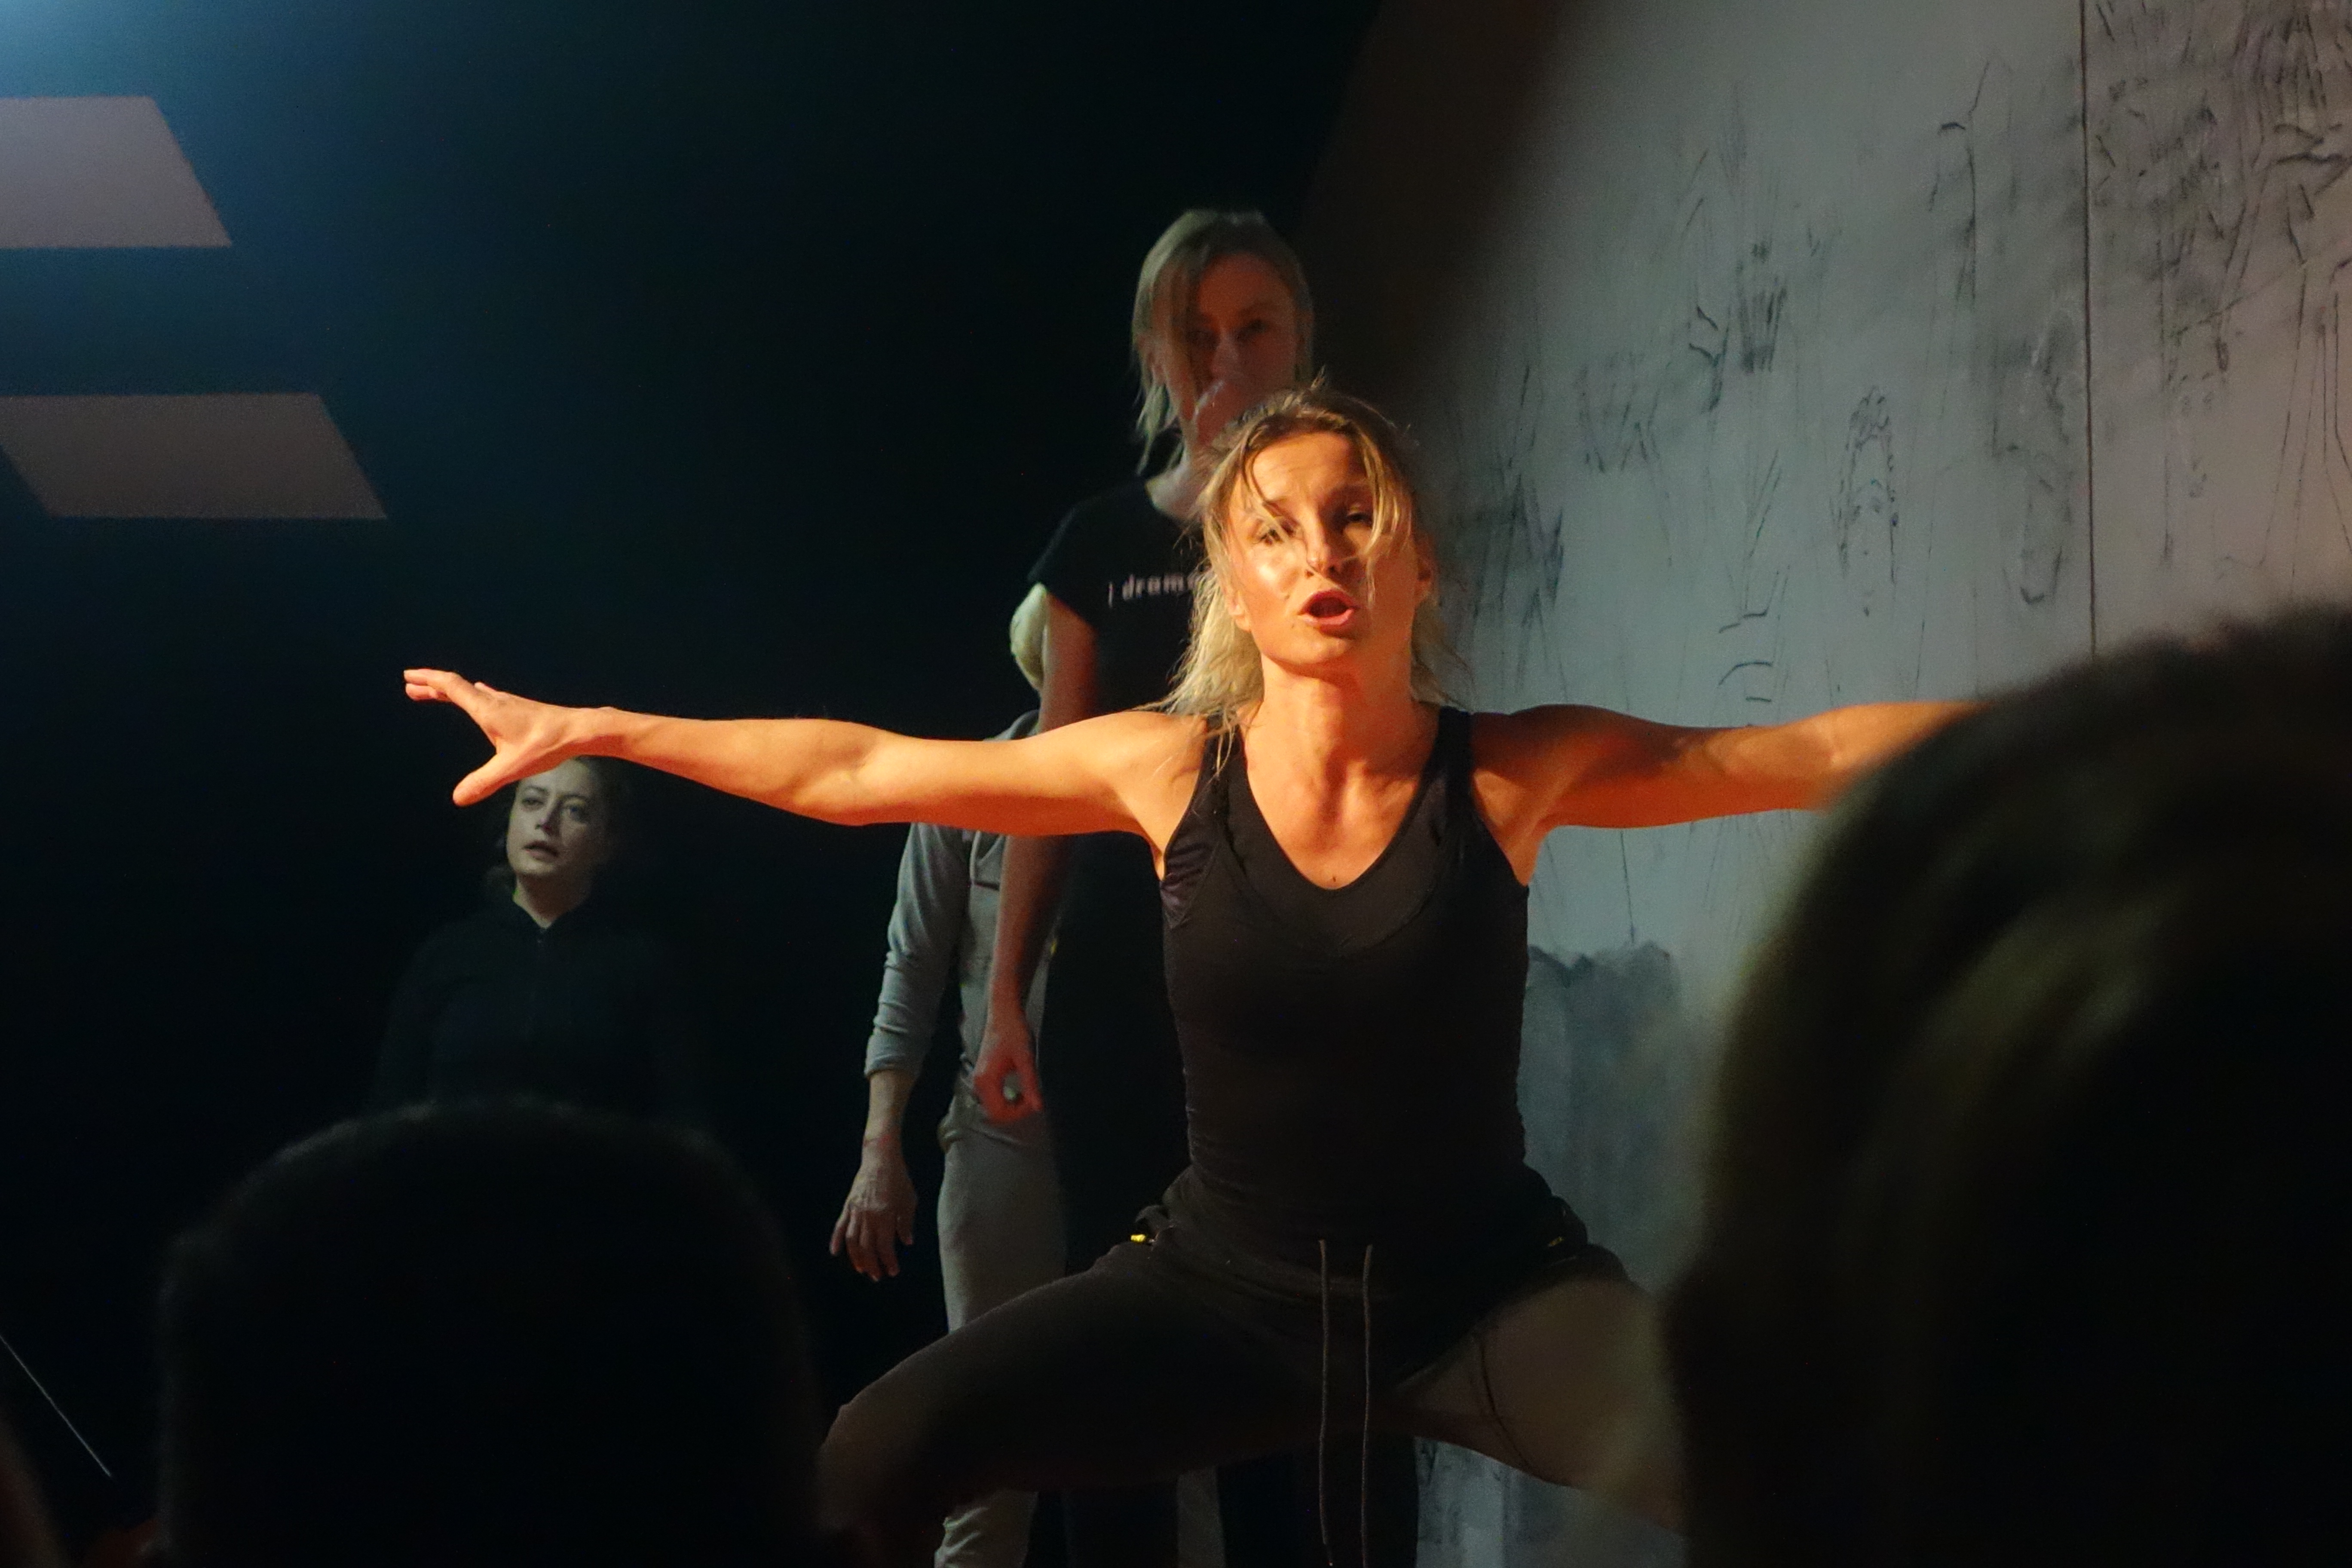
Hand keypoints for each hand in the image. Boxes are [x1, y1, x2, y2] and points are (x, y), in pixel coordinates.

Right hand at [403, 668, 588, 805]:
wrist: (579, 730)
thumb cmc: (546, 745)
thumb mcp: (511, 767)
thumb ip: (483, 782)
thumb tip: (458, 798)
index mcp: (487, 710)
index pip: (451, 687)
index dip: (429, 680)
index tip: (409, 676)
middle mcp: (495, 702)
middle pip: (457, 687)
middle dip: (432, 686)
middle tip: (410, 686)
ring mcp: (508, 703)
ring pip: (472, 691)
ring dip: (450, 691)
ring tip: (435, 693)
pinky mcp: (519, 709)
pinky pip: (488, 696)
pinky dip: (472, 694)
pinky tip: (480, 694)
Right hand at [829, 1141, 917, 1280]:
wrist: (880, 1158)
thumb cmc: (899, 1179)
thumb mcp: (909, 1200)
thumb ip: (906, 1223)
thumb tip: (906, 1242)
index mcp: (885, 1216)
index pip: (885, 1246)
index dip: (888, 1261)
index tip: (893, 1271)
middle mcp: (868, 1216)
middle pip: (867, 1247)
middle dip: (872, 1264)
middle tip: (877, 1276)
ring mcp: (855, 1211)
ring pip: (852, 1241)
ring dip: (856, 1258)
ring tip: (862, 1269)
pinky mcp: (848, 1205)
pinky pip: (840, 1226)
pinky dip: (836, 1240)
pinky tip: (835, 1252)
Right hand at [971, 1005, 1043, 1122]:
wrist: (1003, 1014)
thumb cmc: (1014, 1031)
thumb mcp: (1025, 1058)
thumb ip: (1030, 1083)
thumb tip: (1038, 1107)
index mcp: (986, 1080)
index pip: (999, 1113)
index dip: (1019, 1113)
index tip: (1034, 1102)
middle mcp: (978, 1083)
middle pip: (995, 1114)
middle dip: (1016, 1112)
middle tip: (1032, 1099)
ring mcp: (979, 1081)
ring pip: (995, 1108)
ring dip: (1012, 1108)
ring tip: (1028, 1094)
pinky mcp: (984, 1079)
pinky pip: (994, 1100)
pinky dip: (1008, 1101)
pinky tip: (1020, 1092)